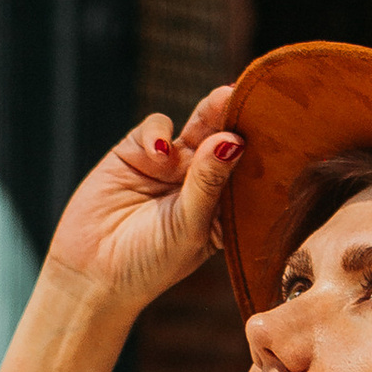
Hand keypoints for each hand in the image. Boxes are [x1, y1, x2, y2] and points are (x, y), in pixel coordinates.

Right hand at [42, 89, 242, 315]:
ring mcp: (168, 164)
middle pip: (226, 140)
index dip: (263, 149)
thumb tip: (233, 140)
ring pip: (197, 126)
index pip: (250, 170)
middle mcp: (200, 181)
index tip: (280, 128)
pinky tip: (159, 153)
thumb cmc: (149, 263)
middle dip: (238, 117)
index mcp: (223, 205)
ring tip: (220, 103)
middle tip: (250, 96)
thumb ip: (209, 183)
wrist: (92, 275)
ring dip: (210, 114)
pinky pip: (156, 128)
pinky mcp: (135, 152)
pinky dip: (160, 133)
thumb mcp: (189, 227)